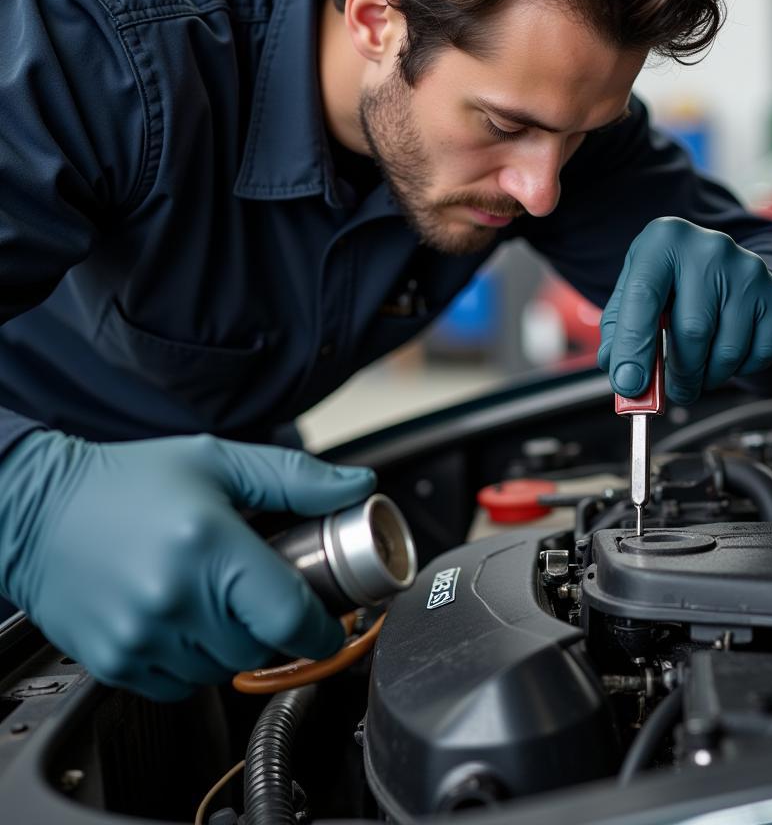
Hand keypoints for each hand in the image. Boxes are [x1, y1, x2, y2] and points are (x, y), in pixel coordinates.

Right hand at [0, 431, 374, 700]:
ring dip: (233, 644)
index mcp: (210, 546)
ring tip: (215, 597)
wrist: (36, 509)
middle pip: (260, 647)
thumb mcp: (220, 462)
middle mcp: (175, 599)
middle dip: (273, 625)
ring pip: (222, 670)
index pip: (290, 616)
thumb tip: (358, 486)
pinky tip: (182, 617)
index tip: (333, 624)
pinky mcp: (115, 663)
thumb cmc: (129, 480)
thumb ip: (297, 479)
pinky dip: (194, 660)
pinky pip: (180, 685)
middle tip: (260, 590)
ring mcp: (142, 638)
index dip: (324, 628)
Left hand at [598, 217, 771, 403]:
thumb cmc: (670, 285)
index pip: (643, 298)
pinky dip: (740, 370)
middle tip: (672, 392)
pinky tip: (725, 356)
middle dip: (679, 375)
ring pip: (727, 350)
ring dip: (708, 377)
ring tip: (697, 372)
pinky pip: (759, 354)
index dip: (634, 347)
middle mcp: (710, 248)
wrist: (724, 268)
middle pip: (693, 331)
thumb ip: (620, 333)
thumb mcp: (634, 293)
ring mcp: (749, 270)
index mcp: (664, 240)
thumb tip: (626, 379)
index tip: (630, 385)